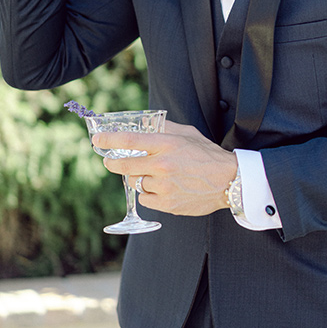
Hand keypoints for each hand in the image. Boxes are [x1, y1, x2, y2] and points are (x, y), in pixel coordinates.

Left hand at [93, 121, 237, 216]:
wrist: (228, 180)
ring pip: (135, 183)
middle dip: (113, 163)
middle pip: (124, 166)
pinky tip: (161, 187)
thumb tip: (143, 123)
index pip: (129, 141)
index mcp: (167, 144)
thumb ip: (164, 128)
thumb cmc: (207, 154)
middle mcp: (163, 165)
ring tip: (151, 174)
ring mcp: (165, 186)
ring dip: (137, 178)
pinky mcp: (168, 204)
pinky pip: (145, 199)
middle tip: (110, 161)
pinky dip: (149, 193)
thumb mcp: (187, 133)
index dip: (109, 140)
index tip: (97, 139)